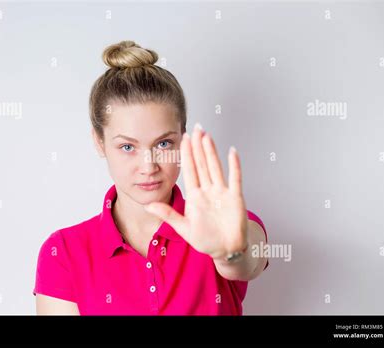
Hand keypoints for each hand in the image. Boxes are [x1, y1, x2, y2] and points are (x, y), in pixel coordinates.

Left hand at [144, 123, 248, 259]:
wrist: (225, 250)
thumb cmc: (205, 239)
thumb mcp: (183, 228)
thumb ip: (167, 215)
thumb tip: (148, 205)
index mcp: (195, 196)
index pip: (189, 170)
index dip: (186, 154)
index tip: (183, 139)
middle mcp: (208, 190)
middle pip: (202, 164)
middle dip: (198, 146)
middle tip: (196, 128)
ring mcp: (222, 192)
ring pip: (215, 167)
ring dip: (211, 152)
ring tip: (207, 136)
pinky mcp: (235, 198)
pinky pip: (235, 179)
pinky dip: (234, 166)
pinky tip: (232, 152)